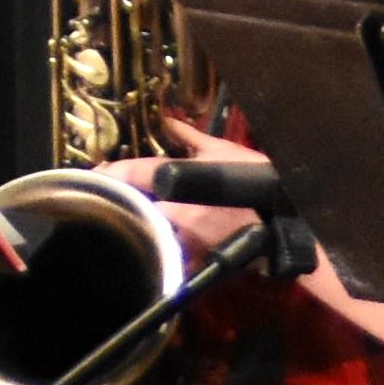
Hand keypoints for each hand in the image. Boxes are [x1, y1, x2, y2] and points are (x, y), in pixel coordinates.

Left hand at [112, 112, 266, 254]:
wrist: (286, 227)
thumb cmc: (259, 183)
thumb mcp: (223, 151)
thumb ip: (190, 137)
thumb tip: (169, 121)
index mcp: (179, 181)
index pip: (133, 174)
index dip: (111, 173)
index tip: (97, 174)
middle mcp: (175, 213)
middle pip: (133, 207)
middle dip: (121, 201)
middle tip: (110, 194)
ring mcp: (182, 241)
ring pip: (147, 232)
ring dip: (137, 223)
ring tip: (129, 216)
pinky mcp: (191, 263)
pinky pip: (165, 254)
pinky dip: (157, 247)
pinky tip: (153, 243)